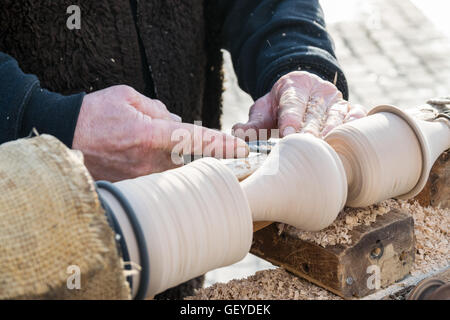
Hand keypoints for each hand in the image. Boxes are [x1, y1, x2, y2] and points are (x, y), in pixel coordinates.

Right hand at [73, 85, 248, 181]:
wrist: (63, 135)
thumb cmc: (95, 113)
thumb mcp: (128, 96)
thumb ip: (160, 109)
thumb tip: (178, 122)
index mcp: (149, 135)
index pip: (194, 140)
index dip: (221, 145)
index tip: (242, 149)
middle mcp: (147, 161)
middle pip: (191, 162)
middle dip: (211, 159)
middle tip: (229, 157)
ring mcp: (139, 178)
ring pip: (176, 173)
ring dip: (188, 166)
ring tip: (194, 161)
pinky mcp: (131, 187)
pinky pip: (158, 181)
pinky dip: (168, 173)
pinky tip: (167, 166)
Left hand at [233, 71, 365, 139]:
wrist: (302, 93)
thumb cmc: (279, 106)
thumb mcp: (263, 110)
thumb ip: (252, 123)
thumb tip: (237, 133)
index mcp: (294, 85)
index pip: (292, 103)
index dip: (291, 119)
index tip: (288, 135)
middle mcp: (318, 91)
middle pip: (315, 114)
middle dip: (310, 132)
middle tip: (306, 149)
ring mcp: (336, 100)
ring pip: (337, 117)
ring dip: (332, 135)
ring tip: (327, 153)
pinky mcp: (350, 108)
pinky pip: (357, 117)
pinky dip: (354, 128)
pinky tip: (349, 144)